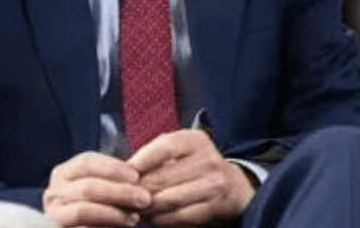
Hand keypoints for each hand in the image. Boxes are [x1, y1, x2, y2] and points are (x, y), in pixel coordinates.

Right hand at [44, 151, 151, 227]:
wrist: (83, 226)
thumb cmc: (96, 205)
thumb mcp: (100, 186)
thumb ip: (113, 179)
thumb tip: (138, 175)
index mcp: (62, 174)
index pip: (86, 163)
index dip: (113, 168)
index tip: (136, 176)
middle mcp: (53, 193)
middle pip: (87, 187)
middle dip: (120, 192)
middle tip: (144, 198)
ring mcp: (54, 215)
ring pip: (83, 211)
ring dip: (114, 214)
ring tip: (135, 217)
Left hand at [127, 130, 254, 227]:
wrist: (234, 184)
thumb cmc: (196, 165)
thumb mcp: (182, 150)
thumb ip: (157, 155)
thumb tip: (126, 171)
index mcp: (196, 141)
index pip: (165, 147)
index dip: (141, 161)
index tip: (125, 173)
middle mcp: (208, 160)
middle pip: (163, 177)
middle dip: (140, 190)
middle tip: (125, 197)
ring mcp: (214, 184)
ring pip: (170, 199)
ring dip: (148, 207)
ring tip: (136, 209)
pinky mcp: (216, 206)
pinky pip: (181, 216)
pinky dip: (163, 219)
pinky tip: (154, 218)